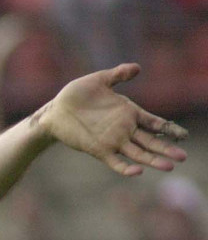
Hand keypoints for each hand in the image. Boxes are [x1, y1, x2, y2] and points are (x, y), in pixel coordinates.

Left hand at [34, 63, 187, 176]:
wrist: (55, 110)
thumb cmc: (76, 94)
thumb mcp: (99, 80)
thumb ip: (118, 75)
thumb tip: (137, 68)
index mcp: (129, 112)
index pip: (154, 123)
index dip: (169, 129)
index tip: (183, 135)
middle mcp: (124, 129)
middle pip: (150, 141)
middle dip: (166, 148)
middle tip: (182, 157)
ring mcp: (113, 141)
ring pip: (138, 153)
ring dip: (153, 160)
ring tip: (169, 166)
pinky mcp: (99, 150)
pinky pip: (115, 162)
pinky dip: (126, 168)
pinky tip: (138, 171)